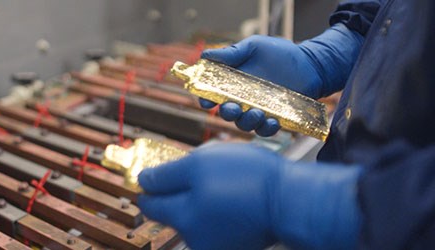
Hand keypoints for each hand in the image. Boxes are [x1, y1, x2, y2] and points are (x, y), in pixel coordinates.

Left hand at [138, 143, 362, 249]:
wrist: (292, 200)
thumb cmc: (248, 179)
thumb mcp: (199, 164)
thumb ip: (166, 175)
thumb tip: (142, 180)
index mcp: (182, 218)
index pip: (149, 203)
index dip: (152, 183)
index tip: (161, 170)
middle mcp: (196, 239)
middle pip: (176, 211)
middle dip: (184, 190)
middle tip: (207, 172)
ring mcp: (218, 245)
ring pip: (200, 215)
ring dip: (207, 198)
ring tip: (231, 182)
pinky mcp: (239, 244)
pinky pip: (221, 222)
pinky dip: (226, 208)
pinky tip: (241, 195)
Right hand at [200, 24, 363, 136]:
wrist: (309, 64)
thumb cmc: (279, 53)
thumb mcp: (254, 47)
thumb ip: (231, 53)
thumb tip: (204, 56)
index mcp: (233, 83)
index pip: (213, 94)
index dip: (206, 98)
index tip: (206, 99)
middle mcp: (243, 99)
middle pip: (227, 113)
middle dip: (226, 113)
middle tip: (231, 108)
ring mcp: (259, 110)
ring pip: (245, 124)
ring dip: (247, 122)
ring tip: (257, 113)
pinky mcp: (275, 118)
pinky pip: (266, 130)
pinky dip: (266, 128)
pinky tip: (272, 121)